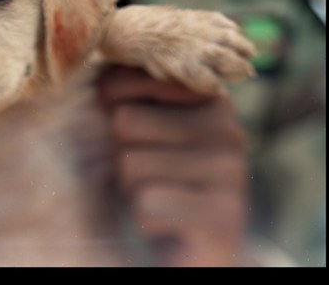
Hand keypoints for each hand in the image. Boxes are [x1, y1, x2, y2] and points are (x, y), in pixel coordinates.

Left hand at [97, 65, 248, 266]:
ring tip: (160, 196)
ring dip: (132, 188)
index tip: (124, 128)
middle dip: (122, 153)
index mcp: (206, 93)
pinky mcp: (223, 216)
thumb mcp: (138, 125)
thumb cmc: (156, 176)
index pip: (126, 77)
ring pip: (132, 163)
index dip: (108, 106)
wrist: (194, 251)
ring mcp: (230, 170)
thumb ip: (123, 90)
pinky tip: (169, 223)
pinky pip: (147, 204)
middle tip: (150, 172)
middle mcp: (226, 125)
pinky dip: (144, 218)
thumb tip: (98, 80)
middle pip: (125, 120)